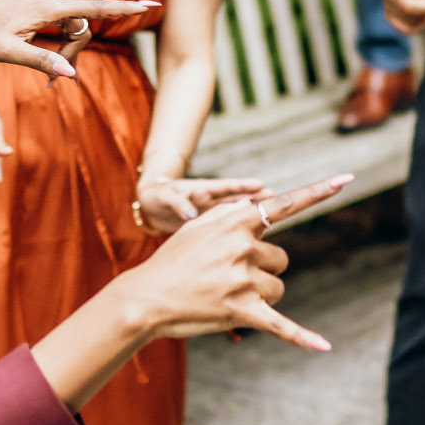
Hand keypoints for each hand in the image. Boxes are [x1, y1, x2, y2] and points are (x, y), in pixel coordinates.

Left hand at [0, 0, 155, 78]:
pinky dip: (78, 0)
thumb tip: (70, 74)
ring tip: (67, 58)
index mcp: (45, 7)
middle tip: (58, 77)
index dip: (123, 8)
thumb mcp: (10, 54)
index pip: (94, 7)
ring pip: (75, 3)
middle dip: (81, 45)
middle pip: (86, 13)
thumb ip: (42, 61)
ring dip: (77, 29)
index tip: (150, 6)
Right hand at [118, 176, 354, 347]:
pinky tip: (325, 348)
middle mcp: (243, 247)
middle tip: (228, 276)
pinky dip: (303, 338)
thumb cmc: (174, 260)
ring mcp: (243, 280)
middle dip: (263, 269)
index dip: (318, 191)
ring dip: (261, 295)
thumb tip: (262, 200)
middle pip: (281, 260)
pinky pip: (282, 326)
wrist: (146, 297)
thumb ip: (233, 212)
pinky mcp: (243, 312)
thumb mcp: (199, 225)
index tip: (346, 179)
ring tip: (226, 295)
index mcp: (235, 221)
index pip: (284, 203)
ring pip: (279, 288)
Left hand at [134, 174, 268, 234]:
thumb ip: (178, 202)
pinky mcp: (207, 228)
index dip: (243, 186)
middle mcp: (211, 200)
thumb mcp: (164, 197)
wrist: (150, 208)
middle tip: (275, 198)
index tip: (261, 185)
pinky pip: (227, 230)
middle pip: (238, 199)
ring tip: (270, 217)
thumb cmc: (157, 197)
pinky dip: (238, 232)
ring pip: (235, 215)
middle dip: (255, 199)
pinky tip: (252, 239)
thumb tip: (190, 212)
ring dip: (251, 216)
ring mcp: (211, 214)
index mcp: (202, 189)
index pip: (226, 187)